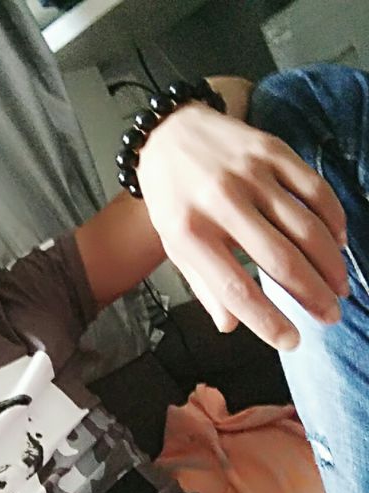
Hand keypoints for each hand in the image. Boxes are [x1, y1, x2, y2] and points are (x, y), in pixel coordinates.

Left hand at [136, 101, 347, 350]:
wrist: (170, 134)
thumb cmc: (171, 198)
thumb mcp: (174, 243)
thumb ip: (203, 284)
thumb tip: (231, 325)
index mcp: (189, 233)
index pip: (234, 287)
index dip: (266, 320)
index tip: (291, 341)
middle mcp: (220, 203)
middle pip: (280, 259)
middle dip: (312, 295)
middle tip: (329, 316)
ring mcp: (249, 174)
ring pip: (305, 227)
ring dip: (329, 264)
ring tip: (338, 288)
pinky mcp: (272, 151)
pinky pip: (315, 190)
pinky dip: (333, 220)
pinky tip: (338, 243)